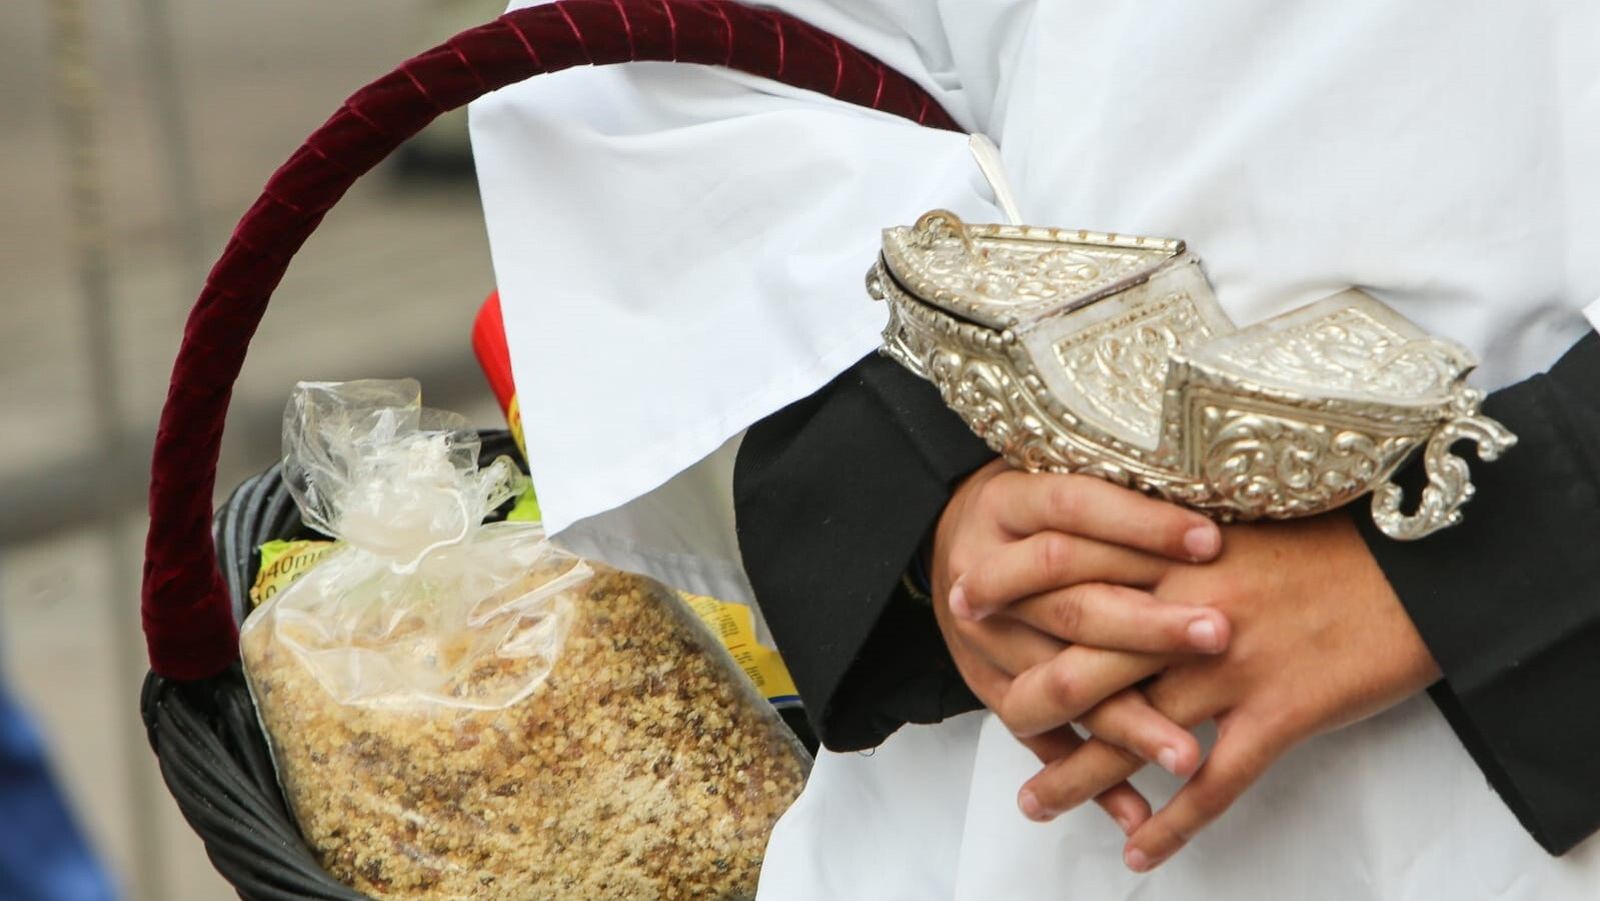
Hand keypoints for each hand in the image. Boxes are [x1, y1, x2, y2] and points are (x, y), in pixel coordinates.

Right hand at [929, 461, 1229, 828]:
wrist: (945, 538)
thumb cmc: (1032, 505)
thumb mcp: (1053, 469)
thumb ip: (1113, 485)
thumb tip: (1206, 488)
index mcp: (1006, 503)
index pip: (1075, 509)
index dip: (1141, 525)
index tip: (1210, 541)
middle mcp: (981, 571)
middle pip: (1069, 602)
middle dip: (1146, 627)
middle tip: (1218, 636)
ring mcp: (982, 639)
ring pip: (1054, 686)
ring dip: (1124, 722)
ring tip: (1188, 756)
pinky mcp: (988, 687)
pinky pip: (1038, 737)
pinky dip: (1088, 777)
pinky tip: (1139, 811)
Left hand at [1012, 513, 1439, 871]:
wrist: (1424, 566)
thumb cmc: (1335, 543)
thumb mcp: (1243, 525)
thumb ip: (1174, 545)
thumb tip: (1116, 555)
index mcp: (1177, 555)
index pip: (1072, 569)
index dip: (1014, 587)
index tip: (966, 601)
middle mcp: (1192, 610)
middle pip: (1086, 659)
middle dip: (1031, 695)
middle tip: (998, 717)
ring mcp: (1234, 666)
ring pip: (1134, 732)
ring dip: (1080, 776)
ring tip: (1036, 806)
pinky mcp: (1280, 714)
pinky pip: (1214, 784)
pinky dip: (1174, 825)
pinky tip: (1141, 852)